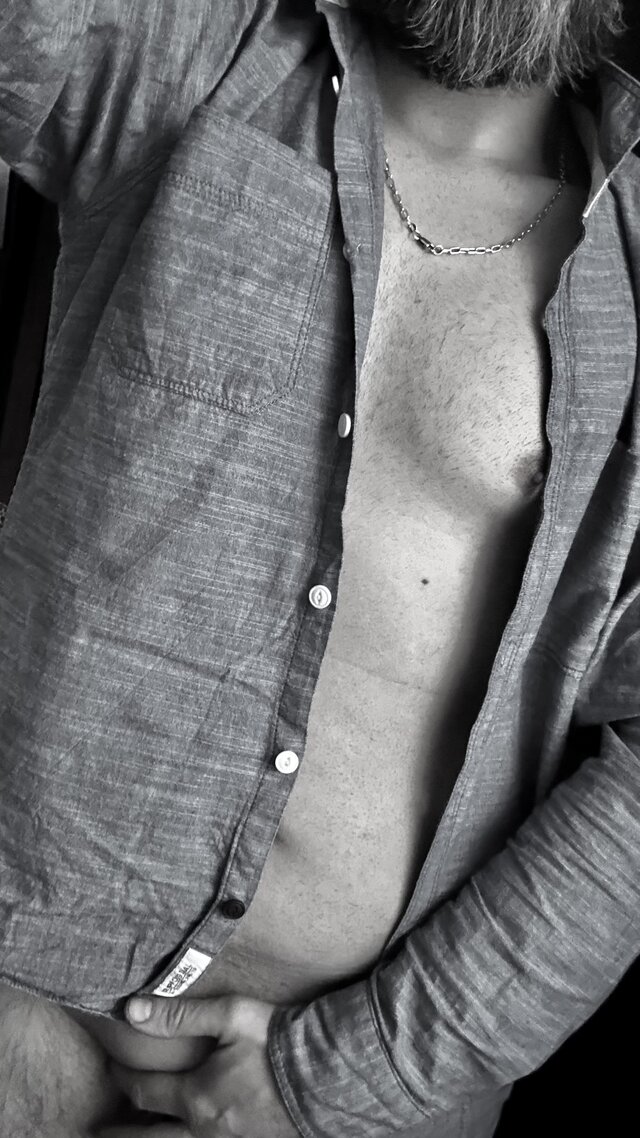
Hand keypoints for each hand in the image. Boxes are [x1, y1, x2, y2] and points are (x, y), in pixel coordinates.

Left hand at [95, 993, 300, 1137]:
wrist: (332, 1073)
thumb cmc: (280, 1040)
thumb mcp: (230, 1016)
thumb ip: (180, 1015)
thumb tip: (133, 1011)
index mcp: (198, 1097)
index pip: (146, 1091)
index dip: (124, 1079)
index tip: (112, 1069)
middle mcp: (207, 1130)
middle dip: (125, 1133)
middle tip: (99, 1133)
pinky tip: (187, 1136)